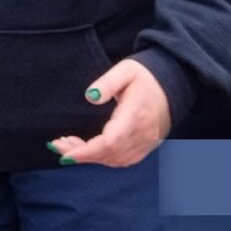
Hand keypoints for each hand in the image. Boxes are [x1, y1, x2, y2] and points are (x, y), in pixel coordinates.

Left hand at [48, 59, 169, 168]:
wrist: (173, 84)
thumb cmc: (146, 76)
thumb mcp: (126, 70)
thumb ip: (107, 82)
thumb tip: (90, 96)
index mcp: (134, 116)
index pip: (109, 142)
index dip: (86, 151)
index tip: (64, 152)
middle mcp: (141, 134)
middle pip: (108, 154)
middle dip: (80, 154)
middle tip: (57, 145)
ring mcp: (145, 143)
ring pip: (113, 160)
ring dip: (89, 157)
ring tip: (68, 146)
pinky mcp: (145, 146)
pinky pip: (122, 160)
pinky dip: (103, 159)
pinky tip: (87, 150)